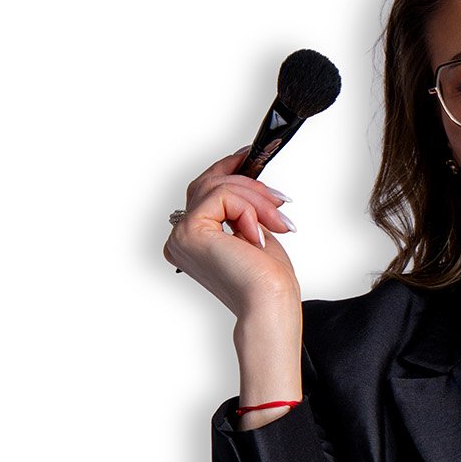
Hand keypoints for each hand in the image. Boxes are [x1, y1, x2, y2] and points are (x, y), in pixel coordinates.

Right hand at [163, 148, 300, 317]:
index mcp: (194, 241)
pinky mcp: (190, 231)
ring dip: (256, 199)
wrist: (270, 304)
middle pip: (208, 184)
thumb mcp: (255, 232)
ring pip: (216, 186)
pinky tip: (256, 236)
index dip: (225, 169)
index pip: (203, 191)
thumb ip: (242, 208)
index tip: (247, 157)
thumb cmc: (267, 283)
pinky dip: (247, 210)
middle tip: (279, 201)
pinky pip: (221, 196)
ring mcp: (182, 235)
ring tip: (278, 221)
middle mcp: (181, 239)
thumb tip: (247, 181)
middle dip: (250, 186)